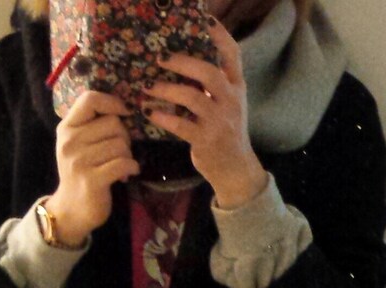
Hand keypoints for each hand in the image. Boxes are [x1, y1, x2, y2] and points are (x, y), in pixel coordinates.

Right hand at [47, 90, 140, 244]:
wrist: (71, 210)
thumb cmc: (81, 173)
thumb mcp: (78, 144)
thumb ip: (92, 124)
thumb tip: (124, 109)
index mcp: (66, 128)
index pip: (90, 99)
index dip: (112, 102)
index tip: (123, 113)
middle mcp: (70, 142)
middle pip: (112, 122)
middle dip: (124, 136)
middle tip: (121, 151)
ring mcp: (79, 162)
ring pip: (120, 144)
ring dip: (127, 154)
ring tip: (121, 165)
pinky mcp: (92, 181)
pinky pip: (122, 163)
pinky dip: (131, 167)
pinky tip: (127, 174)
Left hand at [140, 17, 267, 208]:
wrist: (235, 169)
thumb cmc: (226, 132)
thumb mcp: (227, 105)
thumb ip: (213, 86)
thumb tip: (185, 63)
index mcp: (237, 87)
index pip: (233, 54)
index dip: (219, 35)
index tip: (204, 20)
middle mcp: (231, 101)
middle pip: (209, 73)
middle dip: (183, 63)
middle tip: (160, 59)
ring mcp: (219, 121)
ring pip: (192, 97)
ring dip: (166, 90)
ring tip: (147, 87)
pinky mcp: (206, 141)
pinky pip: (181, 125)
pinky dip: (163, 117)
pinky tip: (149, 112)